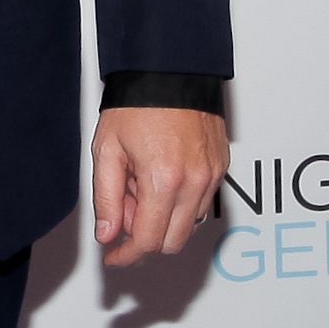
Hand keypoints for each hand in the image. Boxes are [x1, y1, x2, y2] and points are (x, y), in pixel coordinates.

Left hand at [92, 106, 228, 267]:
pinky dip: (180, 202)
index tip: (114, 257)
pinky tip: (162, 176)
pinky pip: (202, 202)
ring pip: (189, 225)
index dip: (127, 255)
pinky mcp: (221, 167)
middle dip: (145, 236)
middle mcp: (194, 181)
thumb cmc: (137, 104)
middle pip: (172, 242)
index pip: (148, 241)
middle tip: (125, 207)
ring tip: (142, 184)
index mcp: (164, 180)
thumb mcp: (107, 151)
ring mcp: (212, 175)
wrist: (170, 70)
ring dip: (163, 218)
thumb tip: (108, 235)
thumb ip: (107, 199)